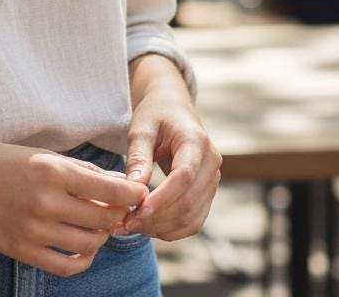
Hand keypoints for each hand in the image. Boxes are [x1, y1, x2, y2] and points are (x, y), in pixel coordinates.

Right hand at [0, 141, 149, 276]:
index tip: (141, 193)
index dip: (132, 194)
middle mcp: (46, 202)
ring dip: (102, 237)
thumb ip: (75, 168)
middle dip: (119, 215)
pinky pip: (65, 266)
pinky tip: (84, 249)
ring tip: (97, 226)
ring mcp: (34, 230)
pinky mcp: (22, 250)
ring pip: (89, 244)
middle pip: (104, 219)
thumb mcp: (38, 153)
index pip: (109, 188)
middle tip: (119, 210)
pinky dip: (83, 261)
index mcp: (52, 171)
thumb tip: (113, 181)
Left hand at [115, 95, 221, 241]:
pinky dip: (171, 230)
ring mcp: (213, 181)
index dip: (162, 198)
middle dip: (157, 218)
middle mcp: (211, 163)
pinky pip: (193, 221)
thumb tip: (135, 187)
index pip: (184, 177)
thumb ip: (139, 156)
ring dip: (162, 228)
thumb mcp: (141, 128)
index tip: (137, 211)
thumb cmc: (155, 115)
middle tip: (125, 224)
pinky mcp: (207, 194)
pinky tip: (147, 227)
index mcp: (196, 141)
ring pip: (192, 218)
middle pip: (189, 202)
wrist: (173, 109)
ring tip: (132, 227)